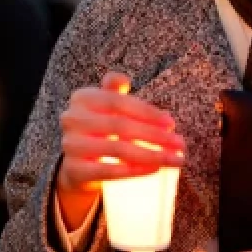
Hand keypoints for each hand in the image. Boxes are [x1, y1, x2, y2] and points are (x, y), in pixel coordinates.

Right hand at [57, 72, 184, 229]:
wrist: (77, 165)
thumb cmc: (100, 130)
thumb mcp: (105, 106)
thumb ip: (114, 91)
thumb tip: (123, 80)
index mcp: (82, 97)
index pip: (118, 101)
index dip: (147, 112)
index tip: (171, 123)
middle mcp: (71, 119)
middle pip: (121, 126)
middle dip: (155, 135)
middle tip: (180, 144)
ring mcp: (70, 145)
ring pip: (118, 149)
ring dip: (152, 155)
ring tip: (176, 159)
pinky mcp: (74, 170)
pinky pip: (109, 171)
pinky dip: (135, 171)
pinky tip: (155, 169)